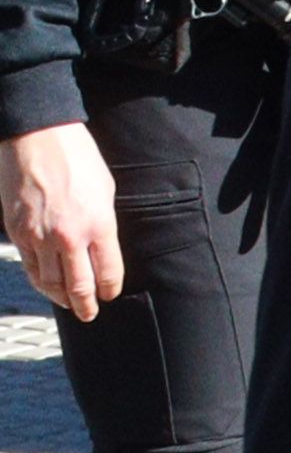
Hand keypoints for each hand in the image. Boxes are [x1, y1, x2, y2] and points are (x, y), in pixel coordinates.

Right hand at [7, 120, 119, 323]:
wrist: (37, 138)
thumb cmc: (77, 159)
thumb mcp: (105, 191)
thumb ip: (103, 224)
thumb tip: (101, 249)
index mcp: (99, 225)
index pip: (108, 273)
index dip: (110, 290)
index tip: (110, 296)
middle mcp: (69, 236)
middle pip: (79, 286)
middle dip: (86, 305)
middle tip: (90, 314)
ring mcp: (39, 236)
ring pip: (50, 282)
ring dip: (60, 298)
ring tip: (69, 304)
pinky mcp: (17, 232)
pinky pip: (30, 266)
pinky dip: (40, 280)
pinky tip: (47, 285)